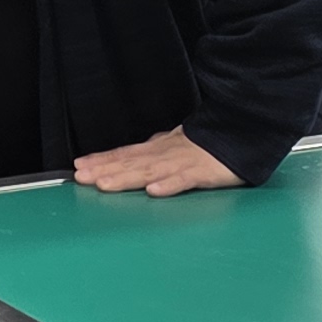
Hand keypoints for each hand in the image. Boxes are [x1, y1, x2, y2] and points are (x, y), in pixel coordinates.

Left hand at [74, 126, 241, 197]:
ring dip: (127, 178)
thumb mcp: (176, 143)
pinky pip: (185, 180)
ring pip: (151, 171)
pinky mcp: (204, 173)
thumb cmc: (209, 142)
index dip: (102, 161)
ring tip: (105, 184)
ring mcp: (183, 163)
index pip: (126, 154)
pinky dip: (169, 185)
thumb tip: (133, 153)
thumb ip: (154, 150)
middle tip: (80, 177)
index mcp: (160, 149)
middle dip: (104, 170)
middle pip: (131, 163)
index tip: (78, 167)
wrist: (243, 130)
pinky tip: (154, 191)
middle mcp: (166, 155)